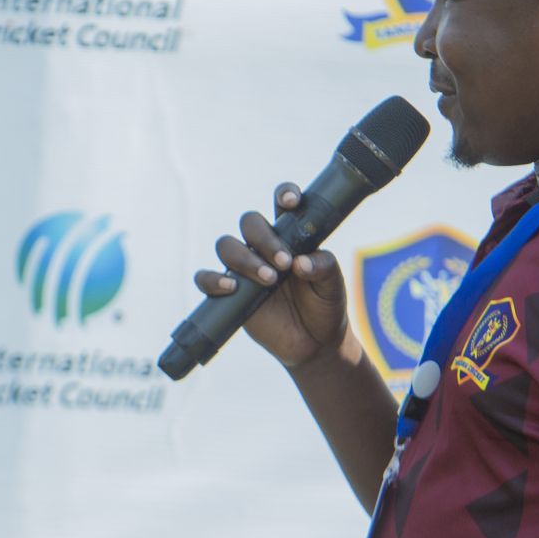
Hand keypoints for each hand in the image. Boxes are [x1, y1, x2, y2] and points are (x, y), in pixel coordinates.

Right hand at [194, 183, 351, 369]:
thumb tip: (301, 262)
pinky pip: (206, 279)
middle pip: (250, 222)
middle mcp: (264, 247)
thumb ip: (323, 267)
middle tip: (284, 263)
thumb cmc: (325, 306)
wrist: (315, 344)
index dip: (284, 194)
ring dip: (245, 258)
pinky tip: (232, 288)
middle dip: (264, 237)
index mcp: (291, 236)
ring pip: (227, 246)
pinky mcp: (228, 293)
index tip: (291, 201)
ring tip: (269, 279)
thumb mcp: (333, 285)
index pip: (282, 204)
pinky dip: (213, 280)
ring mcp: (244, 269)